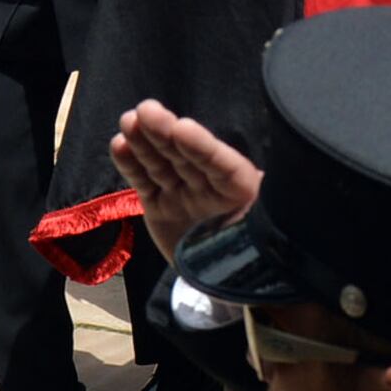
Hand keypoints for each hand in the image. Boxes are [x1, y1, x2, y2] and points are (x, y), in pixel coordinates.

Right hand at [111, 98, 263, 265]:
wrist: (224, 281)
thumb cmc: (251, 255)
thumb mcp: (262, 237)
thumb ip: (259, 217)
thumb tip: (270, 199)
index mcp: (241, 189)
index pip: (221, 164)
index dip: (201, 147)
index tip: (182, 128)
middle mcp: (209, 185)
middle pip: (186, 157)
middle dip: (166, 133)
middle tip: (146, 110)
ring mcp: (182, 194)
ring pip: (162, 164)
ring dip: (144, 142)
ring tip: (129, 120)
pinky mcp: (159, 206)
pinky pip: (144, 183)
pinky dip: (131, 166)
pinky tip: (119, 145)